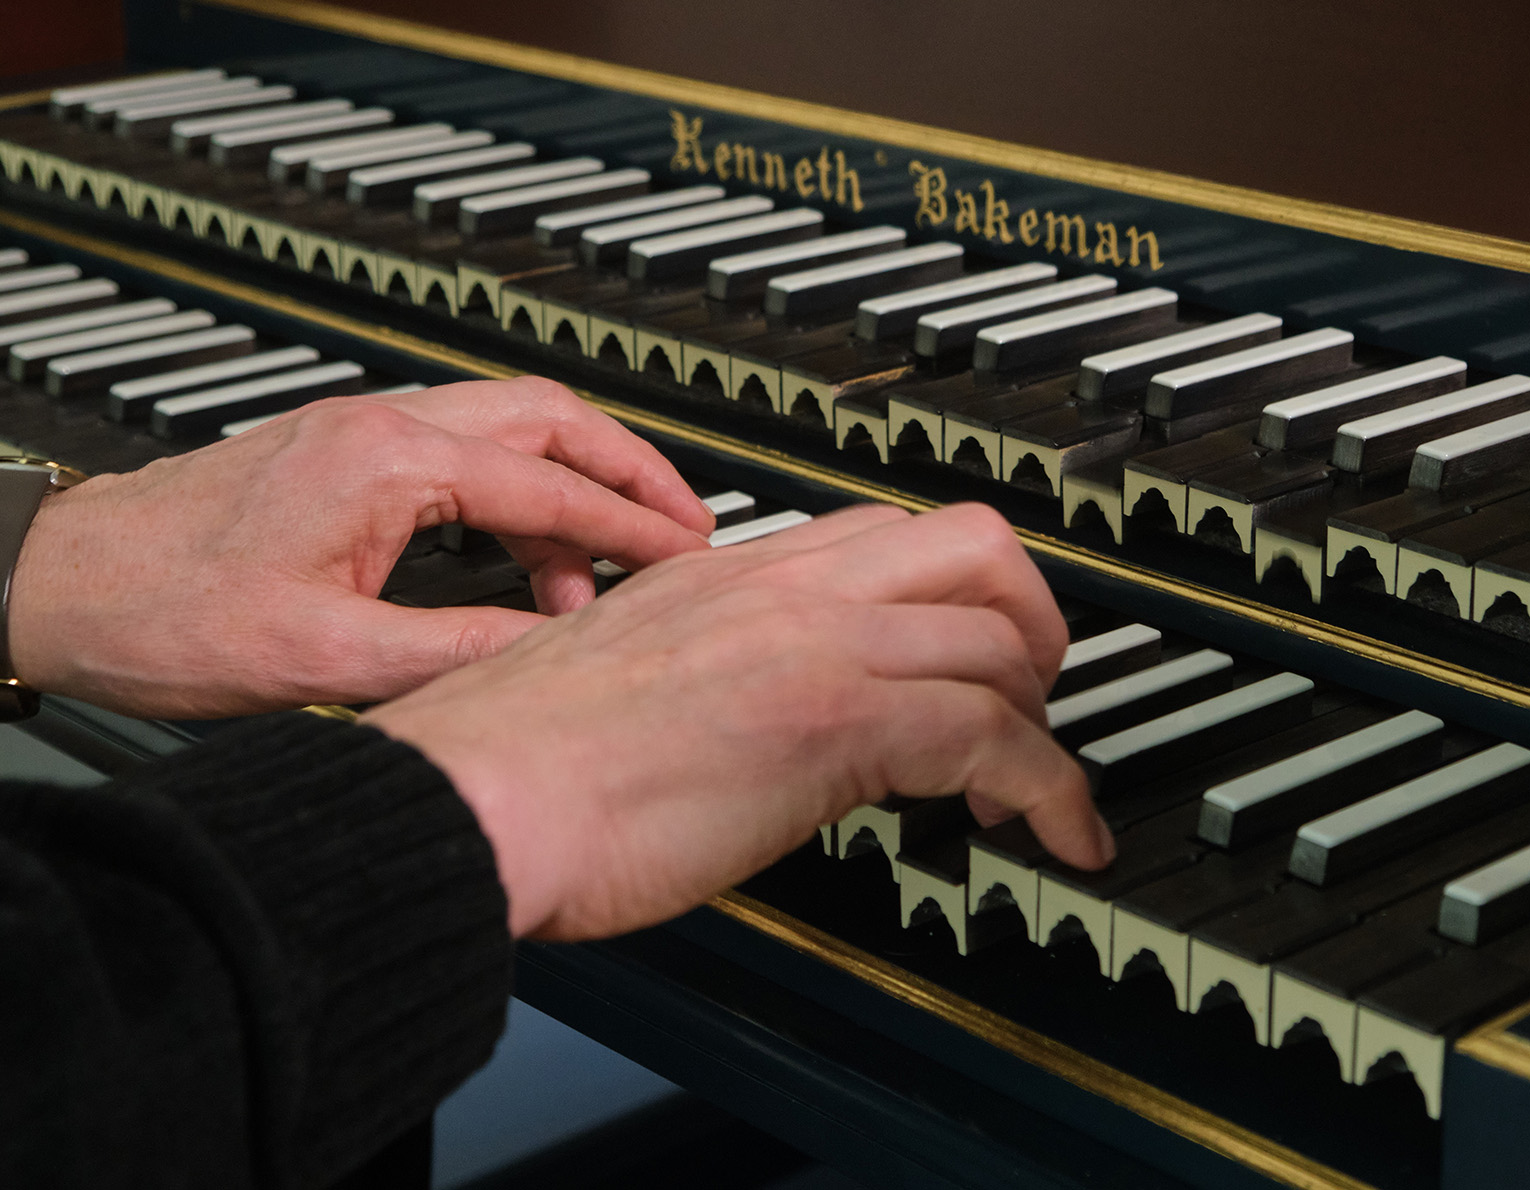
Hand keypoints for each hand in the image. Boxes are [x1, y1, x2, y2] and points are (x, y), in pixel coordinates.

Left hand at [0, 377, 713, 717]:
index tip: (690, 559)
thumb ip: (454, 652)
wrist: (53, 585)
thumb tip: (553, 656)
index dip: (633, 529)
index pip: (549, 490)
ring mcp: (355, 433)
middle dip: (627, 470)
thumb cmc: (159, 615)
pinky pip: (459, 450)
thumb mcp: (321, 660)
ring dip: (570, 481)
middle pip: (546, 419)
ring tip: (606, 566)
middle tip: (684, 527)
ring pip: (505, 426)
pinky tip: (519, 556)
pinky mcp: (334, 457)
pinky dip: (513, 493)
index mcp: (385, 464)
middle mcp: (378, 426)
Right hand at [363, 503, 1108, 941]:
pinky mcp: (837, 715)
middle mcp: (777, 586)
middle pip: (971, 545)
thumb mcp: (619, 685)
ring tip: (1031, 785)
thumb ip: (698, 678)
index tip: (960, 658)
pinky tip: (1059, 834)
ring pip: (1000, 631)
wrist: (471, 799)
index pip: (879, 539)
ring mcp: (812, 640)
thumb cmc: (509, 768)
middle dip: (1029, 621)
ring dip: (1041, 714)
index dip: (946, 598)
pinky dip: (1055, 789)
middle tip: (1026, 697)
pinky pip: (998, 735)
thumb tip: (748, 730)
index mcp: (721, 575)